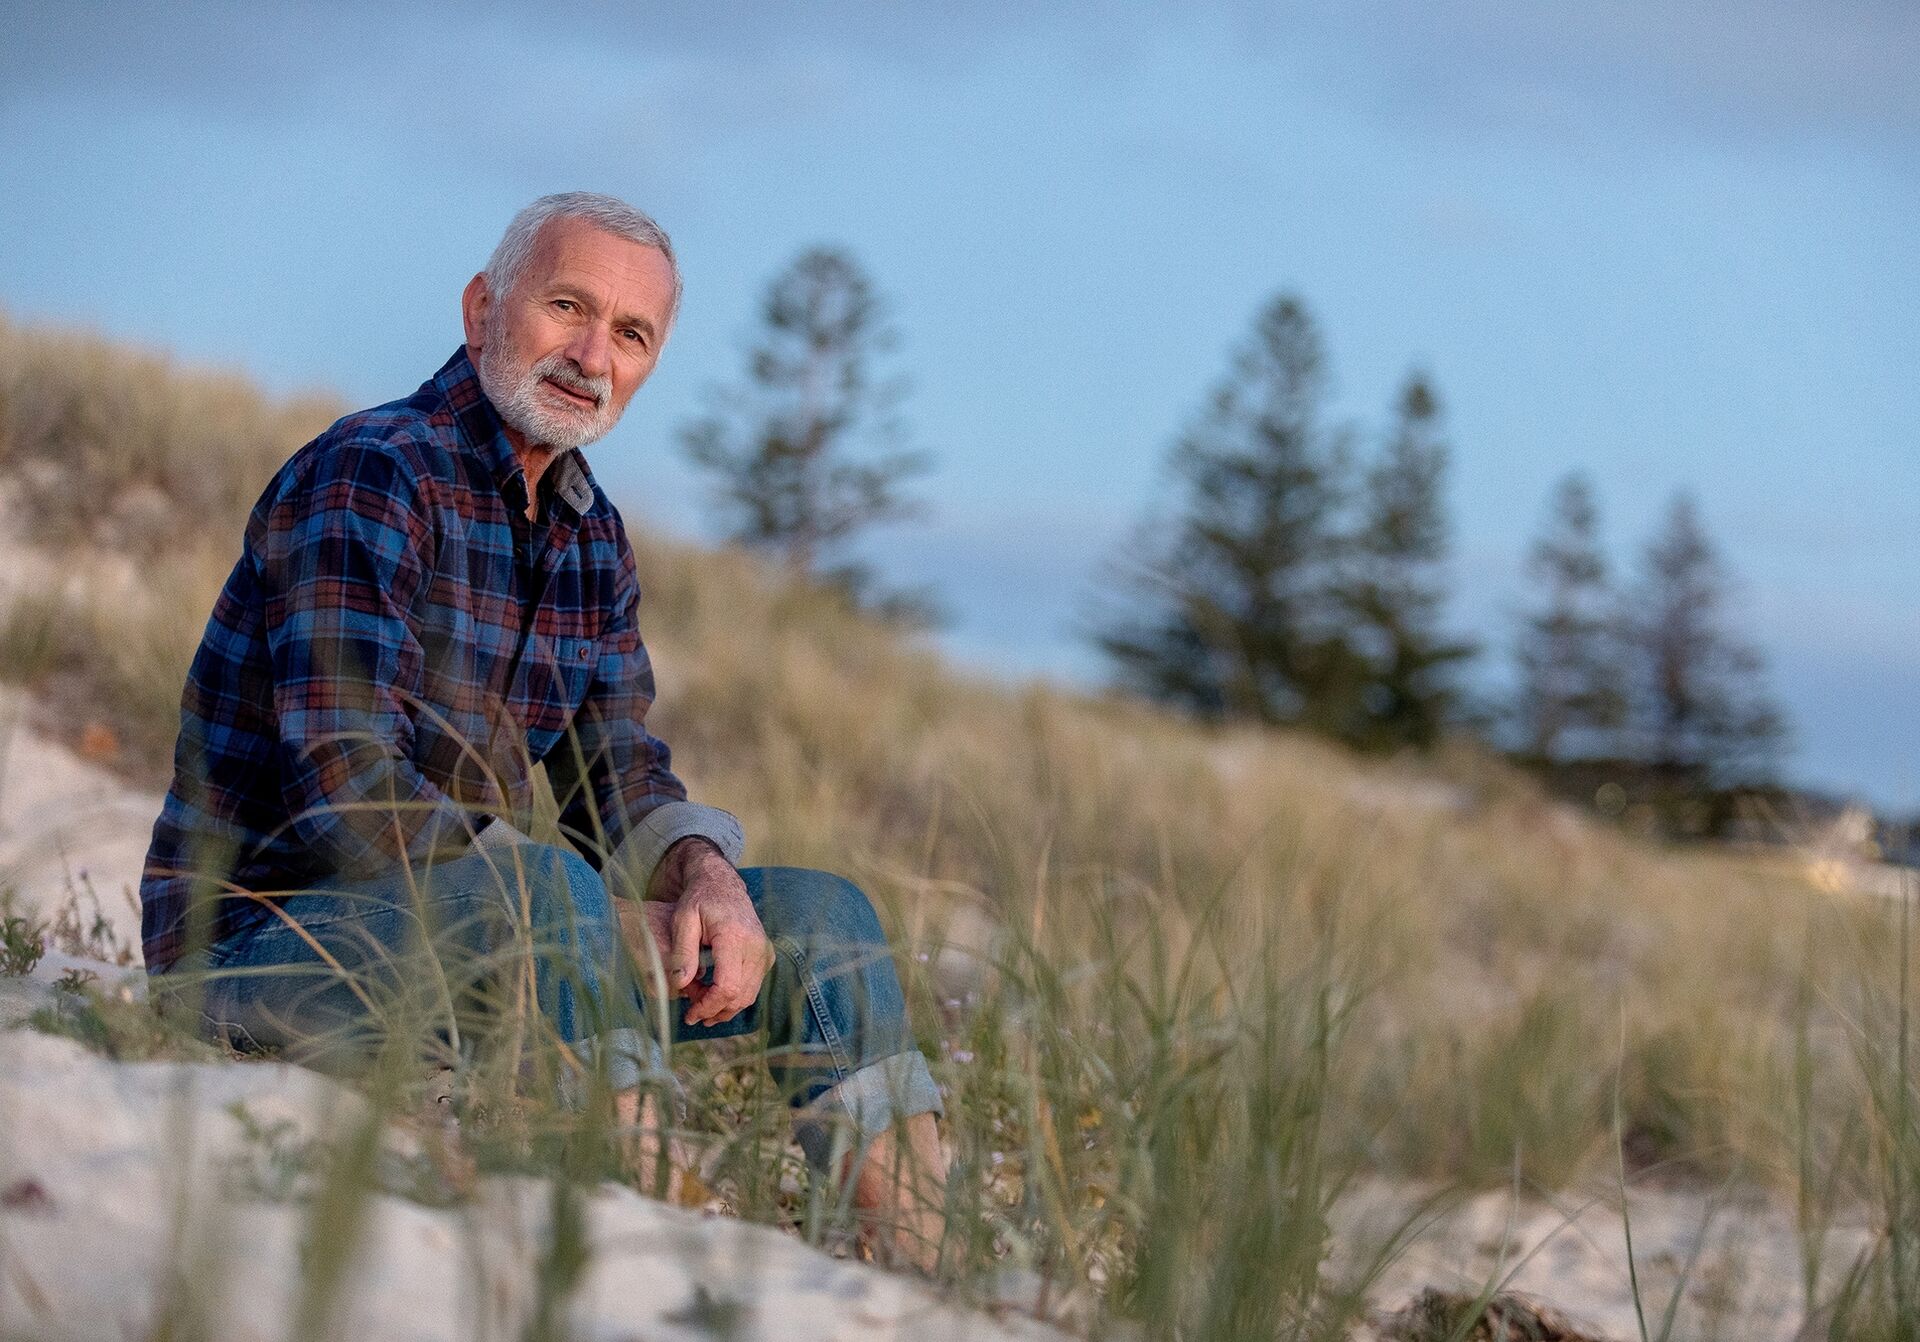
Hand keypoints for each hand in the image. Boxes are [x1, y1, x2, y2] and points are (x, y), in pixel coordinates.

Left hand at [649, 837, 772, 1026]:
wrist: (722, 883)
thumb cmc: (700, 899)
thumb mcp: (683, 921)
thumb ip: (682, 954)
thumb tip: (680, 986)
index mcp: (734, 937)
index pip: (727, 986)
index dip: (709, 1006)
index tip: (690, 1015)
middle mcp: (755, 945)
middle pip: (740, 996)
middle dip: (715, 1010)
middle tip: (692, 1012)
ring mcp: (764, 951)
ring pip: (749, 995)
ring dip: (725, 1007)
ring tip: (701, 1006)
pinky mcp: (766, 954)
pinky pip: (754, 986)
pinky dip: (735, 996)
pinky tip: (715, 994)